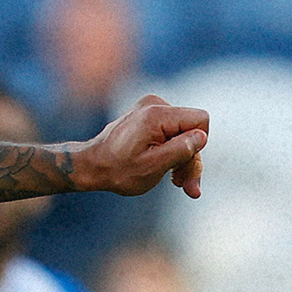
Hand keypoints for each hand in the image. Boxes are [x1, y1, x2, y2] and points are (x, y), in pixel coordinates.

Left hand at [75, 94, 207, 199]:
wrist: (90, 166)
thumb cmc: (118, 170)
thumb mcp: (152, 167)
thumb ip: (179, 150)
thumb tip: (201, 137)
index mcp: (157, 114)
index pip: (200, 119)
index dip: (198, 145)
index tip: (185, 168)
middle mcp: (155, 104)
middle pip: (191, 128)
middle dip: (191, 158)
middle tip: (188, 187)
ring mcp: (150, 108)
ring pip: (182, 131)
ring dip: (181, 157)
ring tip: (175, 181)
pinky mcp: (147, 115)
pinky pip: (170, 131)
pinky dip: (170, 149)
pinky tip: (165, 168)